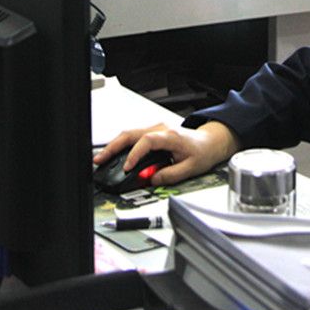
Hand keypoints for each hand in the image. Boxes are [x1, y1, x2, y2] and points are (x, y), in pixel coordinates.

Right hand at [93, 121, 240, 186]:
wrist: (209, 142)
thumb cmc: (202, 152)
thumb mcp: (191, 168)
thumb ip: (171, 175)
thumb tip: (152, 180)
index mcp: (170, 136)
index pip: (147, 141)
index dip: (135, 154)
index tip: (128, 168)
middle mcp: (160, 129)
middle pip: (131, 134)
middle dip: (113, 147)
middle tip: (99, 159)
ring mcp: (155, 129)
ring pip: (129, 134)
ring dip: (114, 146)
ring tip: (101, 159)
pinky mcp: (152, 133)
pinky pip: (133, 137)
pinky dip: (121, 146)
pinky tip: (113, 155)